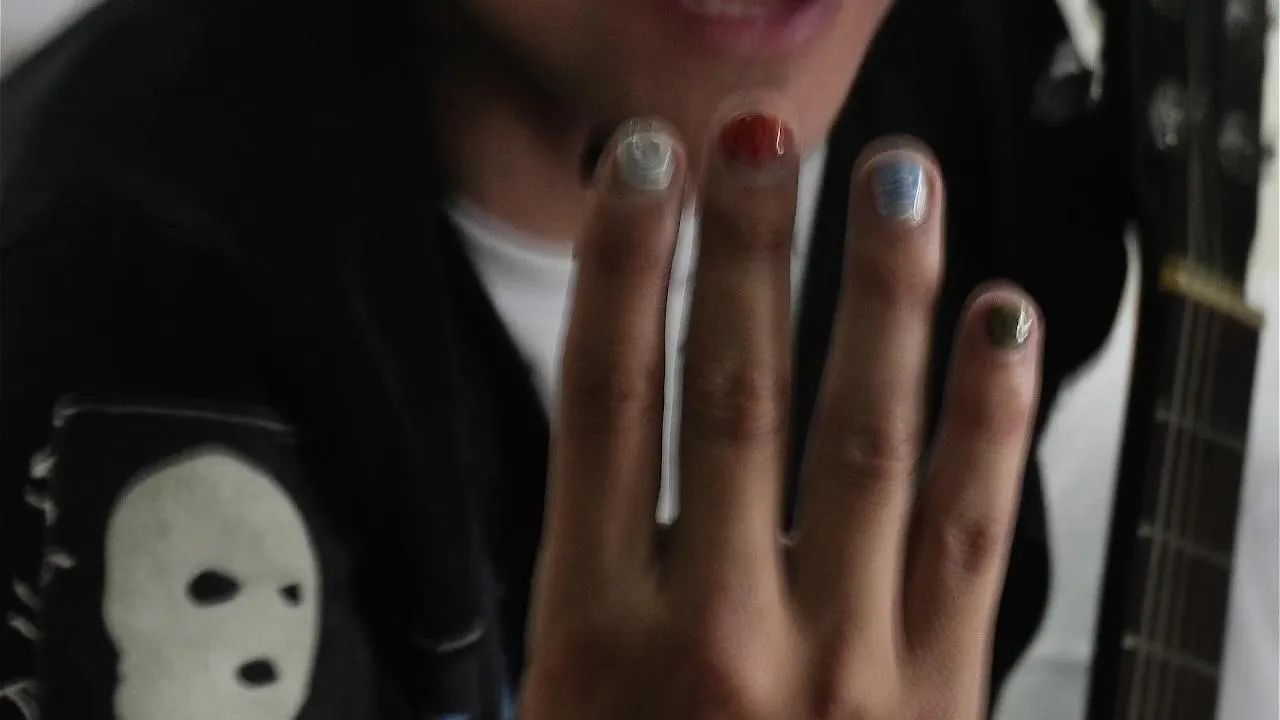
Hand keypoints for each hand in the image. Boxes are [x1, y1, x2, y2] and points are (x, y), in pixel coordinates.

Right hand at [520, 107, 1042, 719]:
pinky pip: (977, 526)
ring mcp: (844, 660)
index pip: (605, 403)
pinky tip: (997, 322)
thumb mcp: (557, 711)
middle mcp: (720, 633)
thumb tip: (619, 440)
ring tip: (892, 185)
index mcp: (598, 637)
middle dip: (747, 249)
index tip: (638, 173)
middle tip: (759, 143)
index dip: (622, 269)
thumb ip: (588, 583)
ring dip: (879, 295)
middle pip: (734, 393)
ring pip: (867, 437)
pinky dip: (991, 411)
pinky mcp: (940, 688)